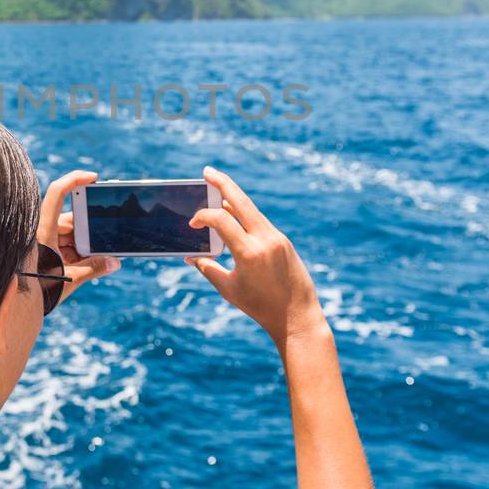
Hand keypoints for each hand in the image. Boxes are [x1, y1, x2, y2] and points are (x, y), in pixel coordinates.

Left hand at [37, 170, 120, 303]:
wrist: (19, 309)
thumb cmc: (39, 291)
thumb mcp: (70, 279)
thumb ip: (94, 268)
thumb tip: (115, 262)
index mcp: (44, 230)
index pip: (57, 194)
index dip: (74, 180)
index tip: (94, 178)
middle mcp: (43, 231)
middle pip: (72, 219)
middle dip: (89, 231)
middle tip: (102, 242)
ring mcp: (45, 240)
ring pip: (70, 234)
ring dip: (84, 246)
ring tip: (91, 261)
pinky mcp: (47, 250)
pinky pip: (66, 244)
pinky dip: (78, 253)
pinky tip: (87, 264)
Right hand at [186, 165, 326, 352]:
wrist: (297, 317)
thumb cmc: (259, 306)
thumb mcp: (228, 289)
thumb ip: (207, 269)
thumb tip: (190, 257)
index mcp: (249, 253)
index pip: (221, 219)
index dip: (203, 216)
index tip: (192, 224)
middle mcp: (265, 240)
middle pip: (241, 201)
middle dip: (222, 183)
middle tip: (207, 171)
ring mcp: (277, 238)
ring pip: (251, 209)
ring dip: (233, 198)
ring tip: (217, 189)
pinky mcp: (283, 241)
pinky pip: (260, 221)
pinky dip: (245, 215)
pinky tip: (234, 214)